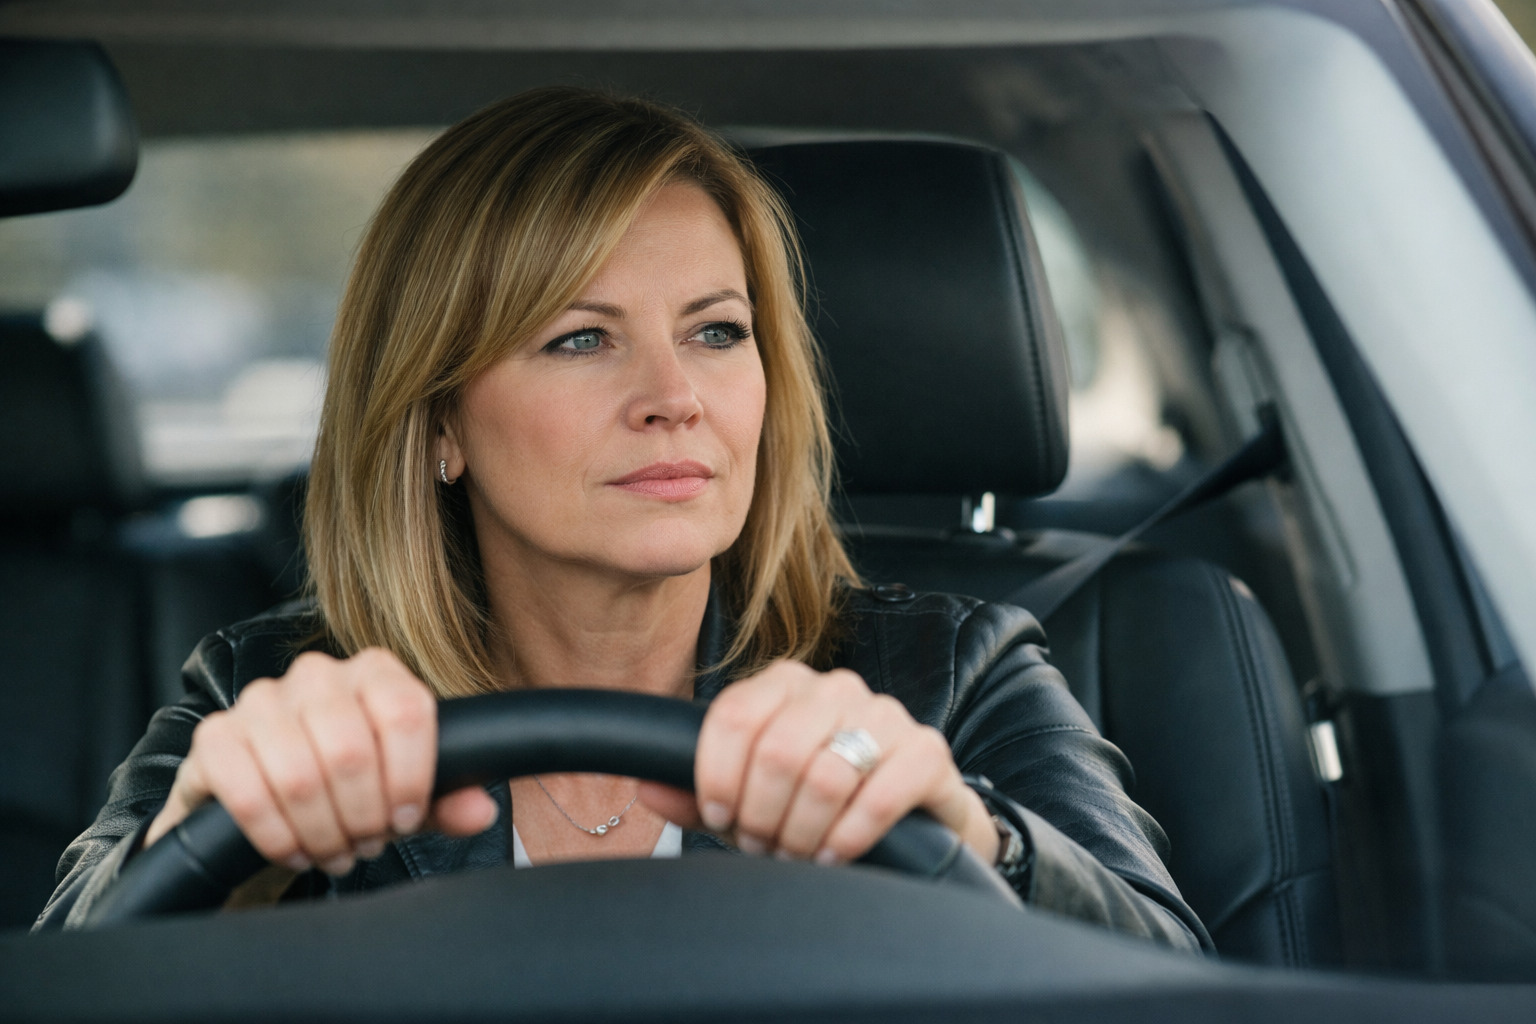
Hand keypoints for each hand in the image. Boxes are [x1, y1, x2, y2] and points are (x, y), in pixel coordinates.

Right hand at [144, 648, 498, 875]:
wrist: (269, 801)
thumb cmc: (350, 790)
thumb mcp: (405, 796)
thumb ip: (447, 799)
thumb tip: (479, 811)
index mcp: (375, 672)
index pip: (406, 711)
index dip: (410, 778)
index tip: (404, 819)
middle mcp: (317, 674)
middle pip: (352, 751)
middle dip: (361, 817)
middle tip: (363, 844)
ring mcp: (260, 700)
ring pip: (300, 777)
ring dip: (321, 832)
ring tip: (332, 850)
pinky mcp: (213, 736)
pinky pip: (248, 794)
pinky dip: (276, 836)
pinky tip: (292, 849)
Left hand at [638, 661, 998, 864]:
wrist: (909, 822)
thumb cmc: (818, 808)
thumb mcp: (752, 801)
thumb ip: (698, 795)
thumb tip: (645, 787)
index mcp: (785, 684)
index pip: (734, 716)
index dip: (717, 779)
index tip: (723, 817)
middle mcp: (835, 687)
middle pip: (776, 750)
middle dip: (762, 815)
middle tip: (765, 845)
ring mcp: (886, 714)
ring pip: (824, 775)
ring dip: (802, 832)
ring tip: (799, 854)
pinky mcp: (926, 751)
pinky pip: (879, 794)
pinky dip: (848, 836)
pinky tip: (835, 855)